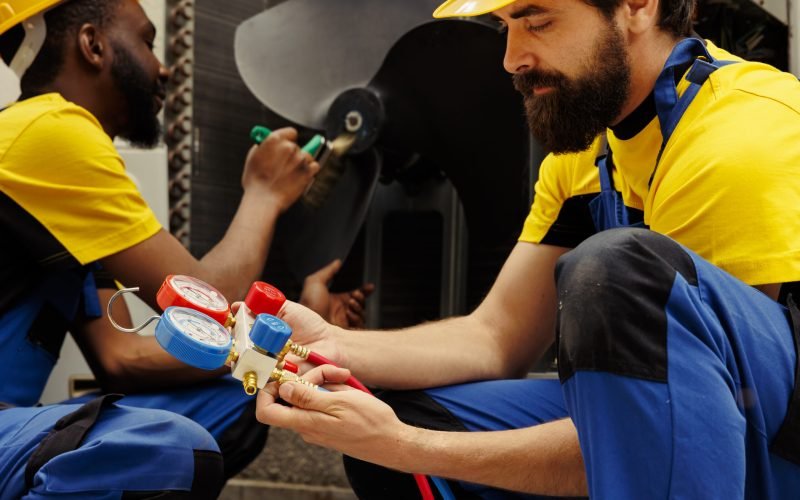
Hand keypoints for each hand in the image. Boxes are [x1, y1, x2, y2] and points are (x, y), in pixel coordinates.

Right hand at [242, 127, 319, 211]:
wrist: (263, 200)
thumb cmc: (255, 183)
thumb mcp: (252, 159)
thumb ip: (262, 148)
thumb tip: (267, 145)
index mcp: (274, 140)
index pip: (290, 132)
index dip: (288, 139)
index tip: (287, 144)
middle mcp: (289, 147)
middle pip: (297, 146)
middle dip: (292, 155)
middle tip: (284, 166)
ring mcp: (300, 159)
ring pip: (307, 156)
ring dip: (301, 163)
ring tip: (290, 174)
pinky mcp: (308, 171)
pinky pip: (315, 166)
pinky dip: (310, 171)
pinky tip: (300, 177)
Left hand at [256, 364, 409, 465]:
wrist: (391, 442)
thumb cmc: (370, 422)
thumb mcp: (339, 402)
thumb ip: (307, 397)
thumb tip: (283, 388)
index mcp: (305, 422)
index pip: (266, 411)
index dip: (267, 392)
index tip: (282, 376)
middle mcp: (306, 427)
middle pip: (291, 396)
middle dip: (309, 378)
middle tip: (333, 373)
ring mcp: (316, 427)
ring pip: (307, 396)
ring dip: (324, 383)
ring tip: (345, 381)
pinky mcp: (327, 425)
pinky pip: (320, 403)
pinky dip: (330, 391)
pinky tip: (347, 389)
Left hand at [299, 259, 374, 327]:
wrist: (306, 323)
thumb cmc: (308, 304)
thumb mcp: (315, 282)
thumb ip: (328, 271)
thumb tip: (337, 262)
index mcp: (336, 298)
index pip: (355, 292)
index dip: (364, 289)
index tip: (370, 286)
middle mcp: (342, 309)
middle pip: (361, 302)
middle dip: (362, 296)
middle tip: (355, 294)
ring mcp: (345, 320)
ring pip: (362, 312)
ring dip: (359, 305)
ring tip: (350, 303)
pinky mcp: (347, 330)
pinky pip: (360, 324)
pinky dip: (357, 317)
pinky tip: (349, 313)